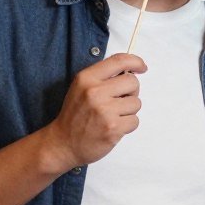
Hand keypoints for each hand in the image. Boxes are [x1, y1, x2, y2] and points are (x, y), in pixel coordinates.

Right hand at [46, 53, 147, 169]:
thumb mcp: (81, 88)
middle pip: (133, 82)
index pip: (119, 61)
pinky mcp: (113, 128)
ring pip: (136, 103)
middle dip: (131, 91)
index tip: (141, 68)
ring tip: (113, 116)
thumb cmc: (75, 115)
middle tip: (120, 100)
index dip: (135, 61)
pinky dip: (127, 125)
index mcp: (87, 78)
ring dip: (129, 110)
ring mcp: (104, 111)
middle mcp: (95, 92)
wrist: (63, 144)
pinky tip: (113, 127)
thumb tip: (131, 71)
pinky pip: (135, 120)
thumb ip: (103, 77)